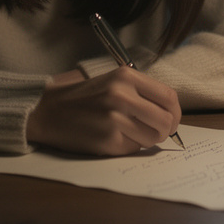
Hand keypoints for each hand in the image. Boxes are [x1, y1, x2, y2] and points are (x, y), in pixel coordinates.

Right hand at [26, 66, 180, 155]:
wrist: (47, 112)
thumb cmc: (82, 98)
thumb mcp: (112, 82)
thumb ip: (140, 92)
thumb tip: (170, 112)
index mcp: (126, 76)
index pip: (169, 97)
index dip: (175, 112)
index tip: (171, 120)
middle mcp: (122, 95)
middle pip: (167, 120)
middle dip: (166, 130)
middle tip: (155, 132)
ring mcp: (114, 118)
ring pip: (154, 137)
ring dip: (147, 140)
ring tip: (131, 134)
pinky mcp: (107, 139)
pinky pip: (135, 148)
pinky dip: (129, 146)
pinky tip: (113, 138)